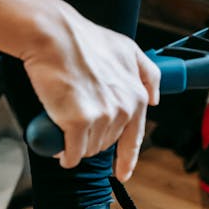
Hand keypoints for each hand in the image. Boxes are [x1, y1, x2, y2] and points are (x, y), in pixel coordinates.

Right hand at [22, 1, 160, 182]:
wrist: (54, 36)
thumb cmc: (83, 39)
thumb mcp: (126, 48)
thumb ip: (146, 73)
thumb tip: (154, 97)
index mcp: (136, 96)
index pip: (135, 137)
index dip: (127, 158)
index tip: (122, 172)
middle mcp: (123, 109)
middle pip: (107, 142)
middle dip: (92, 137)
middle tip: (76, 118)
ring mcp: (101, 117)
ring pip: (89, 148)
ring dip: (76, 144)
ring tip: (63, 124)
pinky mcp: (77, 122)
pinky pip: (72, 152)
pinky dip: (65, 154)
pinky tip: (58, 149)